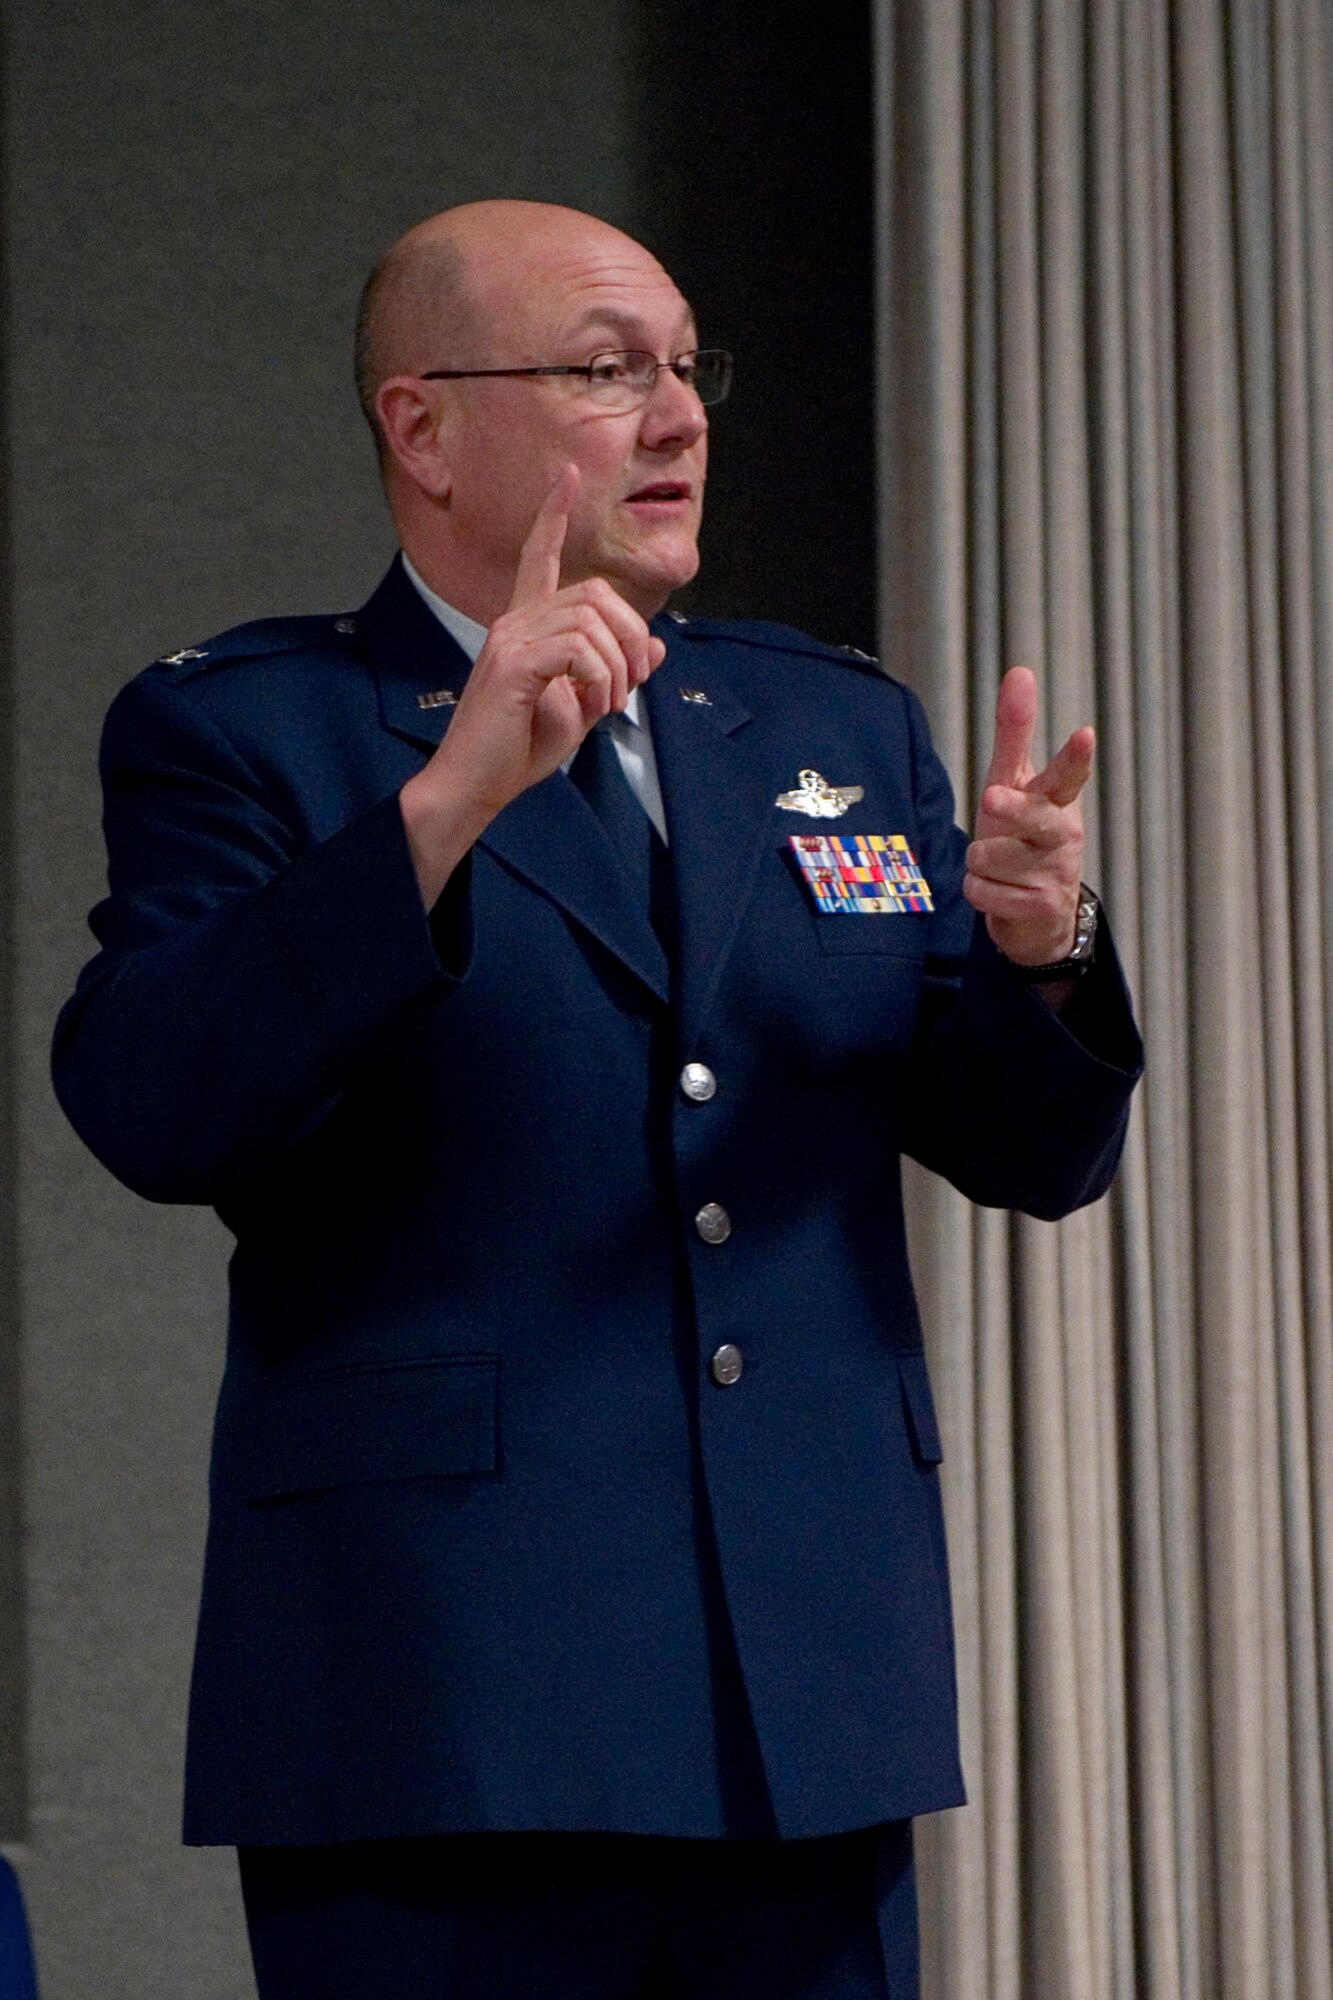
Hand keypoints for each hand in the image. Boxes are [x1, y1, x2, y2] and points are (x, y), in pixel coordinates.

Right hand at [400, 465, 666, 902]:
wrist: (474, 785)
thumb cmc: (517, 749)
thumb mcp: (581, 707)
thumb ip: (614, 672)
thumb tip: (656, 645)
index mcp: (525, 625)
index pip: (539, 555)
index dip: (553, 514)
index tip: (566, 472)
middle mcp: (514, 621)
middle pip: (596, 594)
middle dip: (631, 639)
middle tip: (628, 689)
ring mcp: (510, 638)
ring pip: (593, 622)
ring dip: (617, 669)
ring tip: (606, 707)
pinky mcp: (512, 663)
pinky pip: (579, 649)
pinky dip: (600, 680)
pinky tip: (591, 706)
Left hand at [963, 666, 1092, 966]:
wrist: (1037, 916)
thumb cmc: (1021, 835)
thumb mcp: (1013, 782)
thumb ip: (1014, 732)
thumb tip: (1020, 671)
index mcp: (1057, 800)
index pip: (1068, 775)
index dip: (1074, 757)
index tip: (1084, 734)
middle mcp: (1063, 834)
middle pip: (1031, 815)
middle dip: (1010, 808)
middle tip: (990, 798)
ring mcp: (1056, 873)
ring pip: (988, 857)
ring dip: (978, 864)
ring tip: (996, 868)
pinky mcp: (1041, 908)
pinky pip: (983, 892)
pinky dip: (979, 894)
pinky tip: (999, 894)